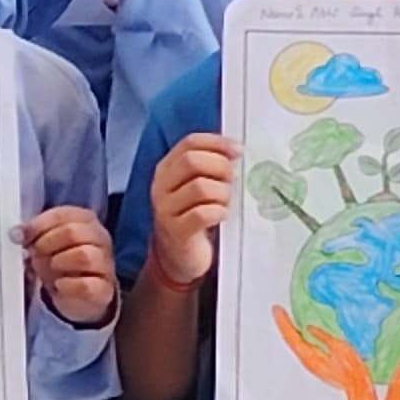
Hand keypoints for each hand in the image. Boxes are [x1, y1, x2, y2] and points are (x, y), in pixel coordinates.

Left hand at [24, 205, 120, 330]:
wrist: (79, 295)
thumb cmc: (62, 263)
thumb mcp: (48, 243)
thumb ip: (34, 234)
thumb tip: (17, 234)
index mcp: (85, 220)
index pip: (62, 215)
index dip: (38, 226)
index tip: (22, 237)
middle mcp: (99, 238)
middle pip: (72, 233)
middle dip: (46, 244)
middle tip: (34, 254)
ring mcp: (104, 264)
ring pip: (83, 257)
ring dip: (58, 263)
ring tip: (50, 269)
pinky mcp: (103, 289)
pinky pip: (86, 285)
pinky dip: (67, 286)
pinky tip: (59, 285)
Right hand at [140, 132, 236, 291]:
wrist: (179, 257)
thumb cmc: (194, 216)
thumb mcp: (196, 187)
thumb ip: (210, 167)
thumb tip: (237, 151)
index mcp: (167, 169)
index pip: (190, 143)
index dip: (217, 143)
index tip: (238, 151)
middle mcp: (161, 186)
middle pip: (192, 161)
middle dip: (221, 167)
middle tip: (234, 179)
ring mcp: (166, 210)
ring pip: (200, 187)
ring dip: (223, 193)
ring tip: (227, 202)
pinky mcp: (177, 232)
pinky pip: (202, 214)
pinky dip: (219, 212)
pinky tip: (222, 216)